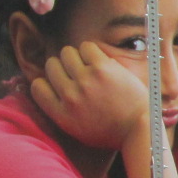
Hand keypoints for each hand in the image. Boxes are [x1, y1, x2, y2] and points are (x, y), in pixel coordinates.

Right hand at [31, 42, 148, 151]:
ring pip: (67, 53)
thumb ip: (60, 110)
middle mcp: (69, 97)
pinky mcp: (102, 69)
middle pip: (52, 66)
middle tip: (79, 73)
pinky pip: (86, 46)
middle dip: (64, 67)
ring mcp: (85, 82)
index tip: (60, 83)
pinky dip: (91, 51)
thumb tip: (48, 85)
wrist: (140, 128)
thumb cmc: (112, 130)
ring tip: (89, 66)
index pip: (37, 86)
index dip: (48, 81)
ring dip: (77, 57)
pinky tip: (100, 61)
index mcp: (61, 114)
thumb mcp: (77, 129)